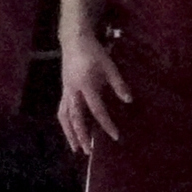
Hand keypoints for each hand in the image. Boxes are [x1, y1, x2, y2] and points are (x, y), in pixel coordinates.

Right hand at [57, 35, 130, 156]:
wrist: (74, 40)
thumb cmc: (94, 52)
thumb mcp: (109, 65)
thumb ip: (118, 84)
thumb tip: (128, 101)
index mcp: (86, 85)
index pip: (97, 110)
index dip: (106, 124)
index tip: (115, 136)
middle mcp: (73, 91)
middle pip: (76, 118)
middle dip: (82, 136)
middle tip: (88, 152)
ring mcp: (66, 91)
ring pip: (65, 117)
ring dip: (69, 133)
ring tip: (75, 148)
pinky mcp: (64, 90)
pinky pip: (62, 110)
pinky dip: (66, 123)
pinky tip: (70, 131)